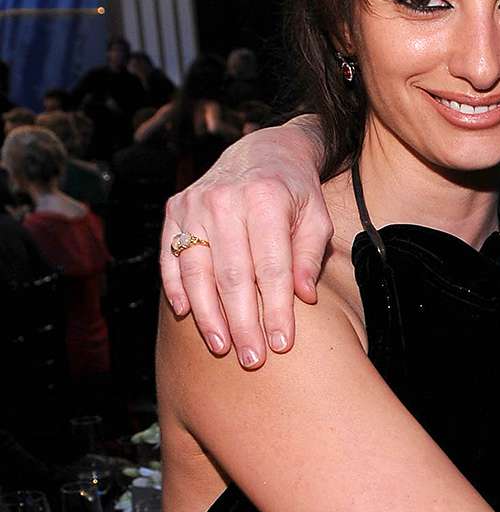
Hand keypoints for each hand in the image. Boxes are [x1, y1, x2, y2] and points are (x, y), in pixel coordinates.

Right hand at [160, 117, 328, 367]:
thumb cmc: (296, 195)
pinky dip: (175, 287)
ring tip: (221, 347)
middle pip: (233, 275)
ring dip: (208, 314)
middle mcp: (225, 200)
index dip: (275, 309)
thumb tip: (304, 298)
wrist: (264, 151)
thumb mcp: (317, 218)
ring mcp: (194, 204)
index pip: (271, 267)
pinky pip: (170, 256)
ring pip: (197, 270)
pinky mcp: (175, 210)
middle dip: (242, 322)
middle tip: (251, 360)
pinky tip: (186, 315)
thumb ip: (310, 256)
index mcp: (266, 199)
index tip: (281, 344)